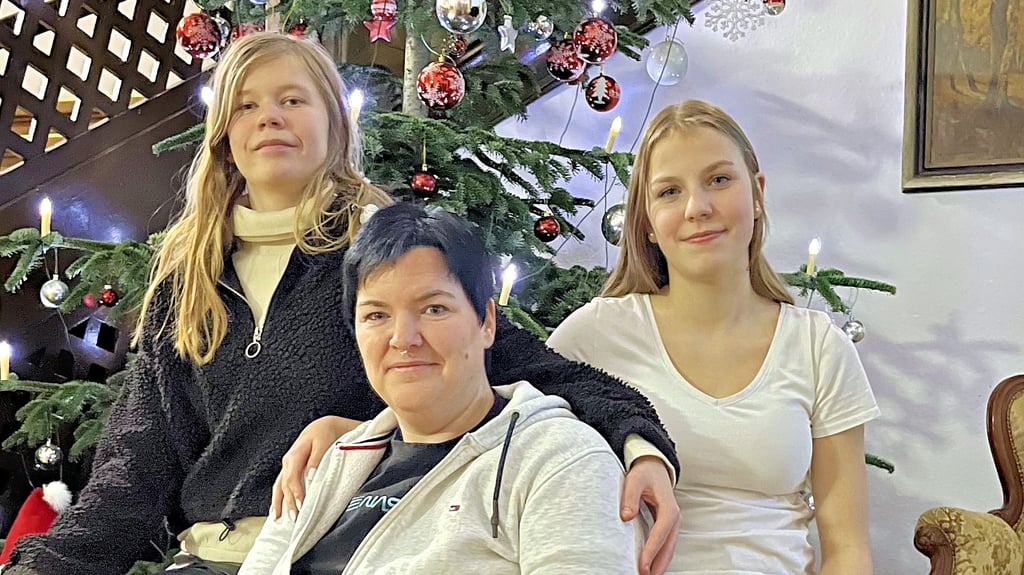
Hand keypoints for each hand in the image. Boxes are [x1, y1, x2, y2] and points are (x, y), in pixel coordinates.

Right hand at [271, 415, 361, 519]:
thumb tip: (310, 476)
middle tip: (295, 518)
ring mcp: (287, 466)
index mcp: (296, 454)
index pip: (293, 477)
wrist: (323, 426)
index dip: (296, 492)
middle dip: (289, 502)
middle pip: (285, 485)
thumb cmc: (326, 434)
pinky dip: (277, 498)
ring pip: (279, 486)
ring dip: (279, 503)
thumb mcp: (324, 442)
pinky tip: (276, 510)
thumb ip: (317, 458)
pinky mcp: (289, 470)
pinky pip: (280, 485)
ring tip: (279, 518)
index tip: (302, 505)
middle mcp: (288, 461)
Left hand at [621, 456, 679, 574]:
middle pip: (668, 546)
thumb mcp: (635, 480)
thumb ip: (630, 497)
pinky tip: (650, 566)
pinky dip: (659, 557)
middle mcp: (673, 518)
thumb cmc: (644, 473)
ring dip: (660, 564)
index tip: (642, 566)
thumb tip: (626, 516)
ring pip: (669, 548)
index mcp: (669, 507)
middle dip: (658, 564)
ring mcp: (672, 523)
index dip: (651, 550)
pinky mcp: (666, 526)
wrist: (654, 467)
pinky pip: (665, 545)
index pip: (660, 533)